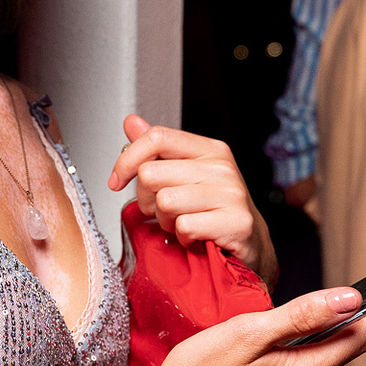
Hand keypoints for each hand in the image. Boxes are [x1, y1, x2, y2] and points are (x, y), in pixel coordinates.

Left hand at [108, 114, 277, 285]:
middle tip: (163, 211)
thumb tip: (132, 123)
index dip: (127, 160)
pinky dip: (183, 238)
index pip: (157, 137)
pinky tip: (195, 236)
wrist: (249, 242)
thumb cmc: (213, 208)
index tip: (116, 181)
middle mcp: (221, 167)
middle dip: (146, 199)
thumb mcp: (185, 174)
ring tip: (181, 222)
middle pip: (151, 174)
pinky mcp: (236, 222)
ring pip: (165, 202)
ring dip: (165, 221)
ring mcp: (231, 194)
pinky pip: (184, 226)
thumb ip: (158, 149)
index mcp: (208, 149)